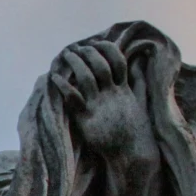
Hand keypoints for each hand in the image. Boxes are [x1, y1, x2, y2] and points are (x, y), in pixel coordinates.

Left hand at [52, 39, 154, 159]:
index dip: (107, 49)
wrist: (131, 153)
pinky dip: (64, 86)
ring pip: (86, 77)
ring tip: (66, 55)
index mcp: (124, 89)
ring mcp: (99, 105)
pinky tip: (55, 77)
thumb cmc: (135, 131)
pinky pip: (73, 98)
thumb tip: (138, 69)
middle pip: (99, 65)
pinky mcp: (87, 119)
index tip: (97, 42)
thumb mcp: (139, 103)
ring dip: (75, 63)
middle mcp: (112, 94)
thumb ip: (138, 85)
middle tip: (77, 47)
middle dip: (88, 53)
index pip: (117, 61)